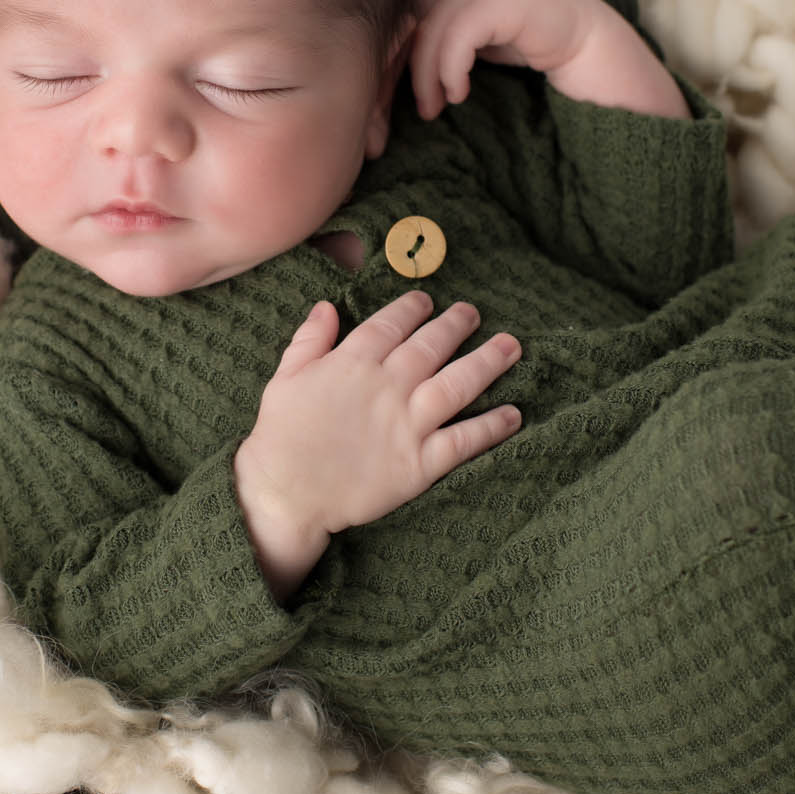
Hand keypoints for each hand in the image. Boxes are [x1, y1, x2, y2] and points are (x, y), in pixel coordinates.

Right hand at [235, 290, 522, 546]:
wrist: (286, 494)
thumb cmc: (280, 436)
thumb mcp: (285, 378)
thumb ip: (309, 340)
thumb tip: (327, 306)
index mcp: (354, 362)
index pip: (393, 323)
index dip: (414, 307)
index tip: (428, 300)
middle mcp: (388, 387)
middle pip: (432, 346)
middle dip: (456, 324)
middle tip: (473, 313)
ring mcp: (408, 424)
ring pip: (458, 384)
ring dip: (488, 362)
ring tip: (511, 346)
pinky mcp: (420, 463)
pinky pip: (464, 440)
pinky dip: (492, 427)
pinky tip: (514, 415)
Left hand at [407, 0, 605, 119]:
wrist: (589, 42)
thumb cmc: (531, 49)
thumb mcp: (476, 51)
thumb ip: (442, 54)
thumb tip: (395, 84)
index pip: (400, 22)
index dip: (389, 63)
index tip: (386, 105)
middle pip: (407, 24)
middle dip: (397, 72)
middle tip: (411, 112)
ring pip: (430, 30)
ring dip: (426, 76)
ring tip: (435, 107)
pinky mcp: (502, 2)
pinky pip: (459, 34)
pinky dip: (451, 68)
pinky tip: (460, 93)